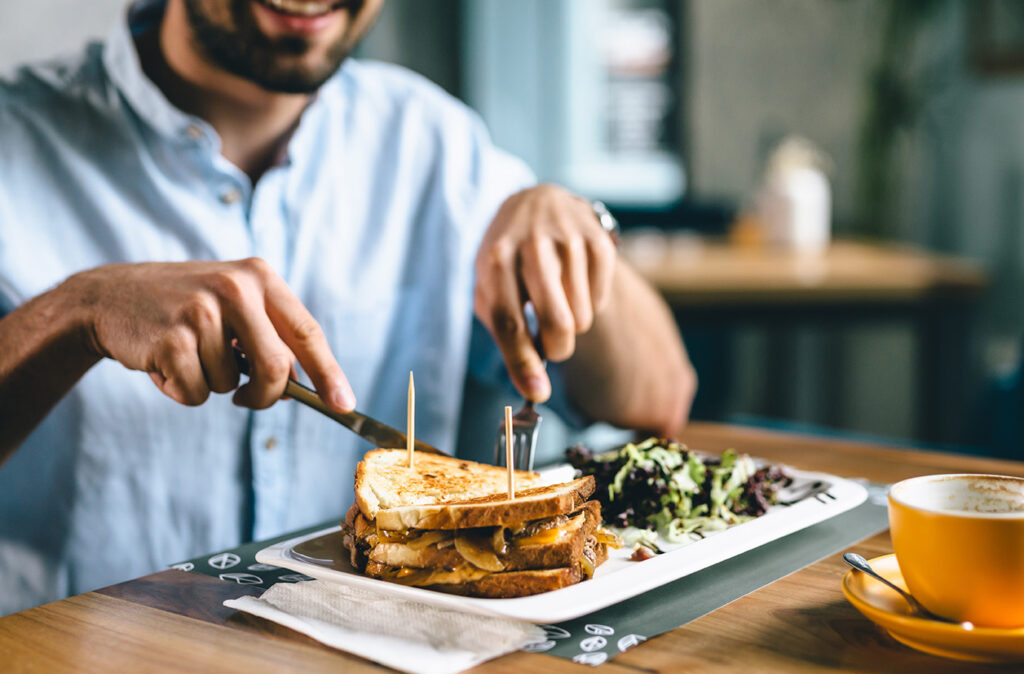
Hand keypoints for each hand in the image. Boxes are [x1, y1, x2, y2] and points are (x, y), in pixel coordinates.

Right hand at [66, 258, 354, 409]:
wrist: (109, 296)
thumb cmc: (185, 309)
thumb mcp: (234, 305)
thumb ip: (271, 336)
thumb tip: (307, 386)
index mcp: (260, 276)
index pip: (307, 332)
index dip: (329, 373)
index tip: (345, 405)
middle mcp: (235, 286)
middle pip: (277, 368)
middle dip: (266, 396)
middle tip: (247, 398)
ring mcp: (202, 310)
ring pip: (231, 384)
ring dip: (211, 384)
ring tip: (186, 354)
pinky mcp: (171, 336)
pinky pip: (197, 392)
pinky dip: (183, 391)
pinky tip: (164, 363)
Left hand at [474, 184, 615, 400]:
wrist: (535, 203)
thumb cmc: (508, 260)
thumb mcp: (490, 288)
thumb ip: (506, 337)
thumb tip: (535, 389)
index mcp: (495, 260)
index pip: (510, 323)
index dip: (523, 363)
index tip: (538, 394)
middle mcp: (531, 246)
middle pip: (555, 323)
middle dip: (558, 349)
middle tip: (553, 347)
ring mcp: (568, 240)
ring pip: (582, 318)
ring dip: (572, 324)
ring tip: (558, 300)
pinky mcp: (598, 240)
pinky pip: (601, 301)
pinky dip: (590, 305)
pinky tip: (574, 283)